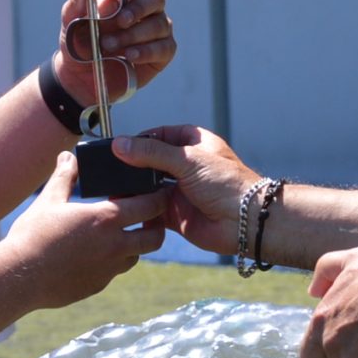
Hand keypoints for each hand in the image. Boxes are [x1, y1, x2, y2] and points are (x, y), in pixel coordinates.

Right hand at [0, 151, 167, 309]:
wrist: (19, 277)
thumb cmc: (32, 237)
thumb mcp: (49, 200)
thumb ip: (64, 177)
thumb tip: (68, 157)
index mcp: (106, 219)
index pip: (149, 206)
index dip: (157, 197)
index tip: (156, 191)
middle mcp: (115, 246)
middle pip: (154, 236)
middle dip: (156, 224)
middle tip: (147, 215)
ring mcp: (108, 269)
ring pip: (136, 255)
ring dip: (134, 243)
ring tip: (120, 232)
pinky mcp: (98, 284)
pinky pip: (115, 271)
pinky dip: (113, 261)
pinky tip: (97, 252)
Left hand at [51, 0, 175, 111]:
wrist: (80, 77)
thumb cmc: (79, 42)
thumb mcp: (71, 22)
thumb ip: (77, 3)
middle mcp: (146, 8)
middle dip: (139, 8)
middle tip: (121, 21)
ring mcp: (157, 30)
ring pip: (159, 24)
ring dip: (134, 35)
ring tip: (110, 46)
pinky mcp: (162, 52)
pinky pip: (163, 47)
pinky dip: (145, 51)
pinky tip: (129, 55)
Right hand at [113, 125, 257, 256]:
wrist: (245, 221)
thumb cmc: (228, 184)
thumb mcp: (187, 159)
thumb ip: (151, 152)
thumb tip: (120, 144)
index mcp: (195, 144)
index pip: (162, 135)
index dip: (142, 139)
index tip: (120, 145)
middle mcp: (187, 166)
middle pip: (152, 162)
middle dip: (134, 166)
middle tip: (112, 168)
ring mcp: (181, 190)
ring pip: (150, 186)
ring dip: (135, 188)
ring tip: (115, 187)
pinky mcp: (176, 214)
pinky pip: (151, 210)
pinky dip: (140, 209)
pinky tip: (126, 206)